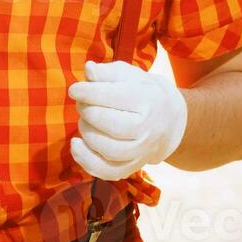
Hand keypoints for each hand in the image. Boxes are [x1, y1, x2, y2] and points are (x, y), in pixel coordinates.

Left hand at [67, 59, 187, 180]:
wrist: (167, 119)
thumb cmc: (140, 91)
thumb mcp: (127, 74)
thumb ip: (106, 72)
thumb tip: (88, 70)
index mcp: (148, 100)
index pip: (113, 97)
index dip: (88, 92)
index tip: (74, 89)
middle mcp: (148, 129)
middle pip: (111, 125)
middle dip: (88, 112)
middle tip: (81, 103)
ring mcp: (142, 151)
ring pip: (109, 150)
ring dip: (87, 133)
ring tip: (84, 120)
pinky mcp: (133, 167)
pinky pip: (108, 172)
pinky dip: (87, 161)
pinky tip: (76, 144)